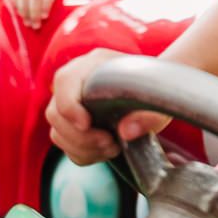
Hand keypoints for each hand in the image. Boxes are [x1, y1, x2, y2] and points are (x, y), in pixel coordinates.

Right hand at [46, 49, 171, 165]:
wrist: (159, 90)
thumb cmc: (160, 88)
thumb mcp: (162, 100)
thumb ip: (149, 116)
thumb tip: (125, 131)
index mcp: (95, 63)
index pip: (65, 80)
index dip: (69, 106)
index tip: (87, 124)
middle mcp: (77, 81)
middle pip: (55, 113)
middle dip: (81, 136)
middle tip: (109, 142)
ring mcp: (72, 102)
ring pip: (58, 133)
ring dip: (84, 148)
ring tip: (113, 147)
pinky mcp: (74, 123)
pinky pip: (66, 146)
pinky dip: (84, 154)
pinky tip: (108, 150)